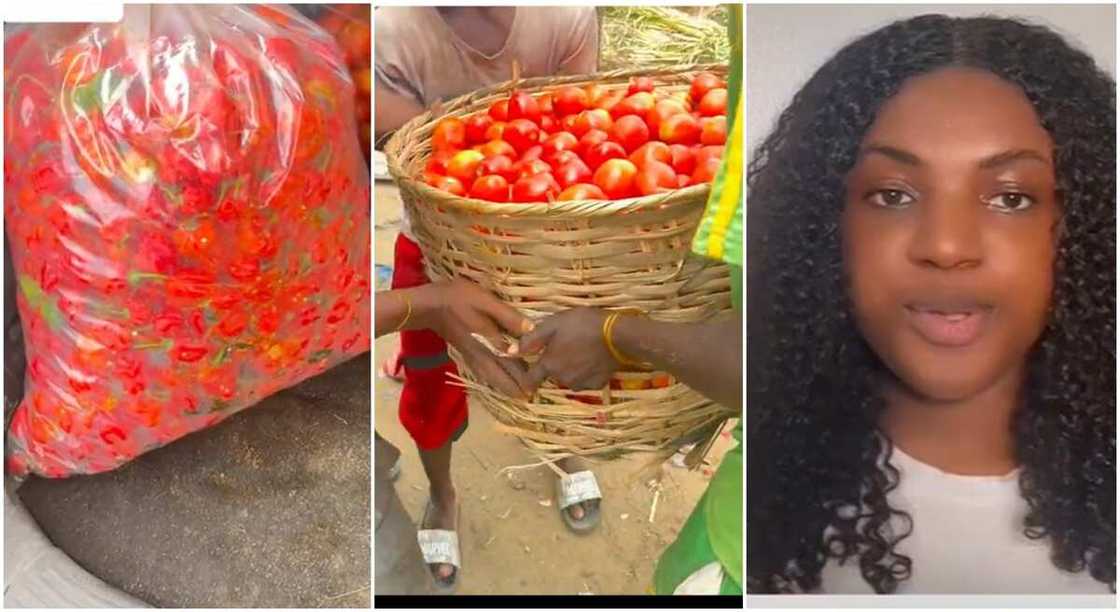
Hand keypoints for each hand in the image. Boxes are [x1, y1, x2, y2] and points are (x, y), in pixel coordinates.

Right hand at [415, 278, 534, 398]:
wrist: (429, 305)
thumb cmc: (459, 299)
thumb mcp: (486, 301)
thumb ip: (508, 317)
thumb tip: (531, 330)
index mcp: (490, 343)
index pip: (513, 365)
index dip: (527, 377)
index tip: (538, 388)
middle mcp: (482, 355)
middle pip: (502, 377)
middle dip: (517, 389)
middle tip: (530, 397)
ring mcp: (473, 356)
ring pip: (492, 378)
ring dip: (505, 388)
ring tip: (517, 395)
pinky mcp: (466, 354)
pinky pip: (483, 374)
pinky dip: (493, 381)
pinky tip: (496, 381)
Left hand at [515, 308, 617, 391]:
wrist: (618, 335)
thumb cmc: (583, 324)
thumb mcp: (553, 324)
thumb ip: (531, 339)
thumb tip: (510, 352)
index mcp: (549, 364)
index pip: (531, 378)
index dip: (529, 375)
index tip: (531, 373)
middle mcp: (562, 378)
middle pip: (553, 375)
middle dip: (556, 364)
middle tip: (567, 346)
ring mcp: (581, 383)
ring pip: (569, 378)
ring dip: (572, 368)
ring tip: (582, 350)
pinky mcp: (598, 384)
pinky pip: (587, 380)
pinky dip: (588, 372)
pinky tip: (595, 358)